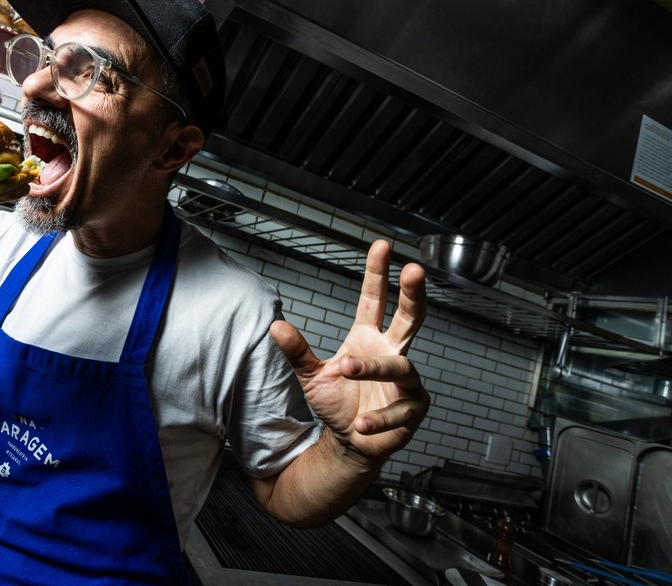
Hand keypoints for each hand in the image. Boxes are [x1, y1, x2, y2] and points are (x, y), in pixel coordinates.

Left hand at [270, 239, 428, 466]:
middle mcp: (392, 353)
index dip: (377, 273)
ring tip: (348, 369)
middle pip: (411, 317)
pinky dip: (380, 417)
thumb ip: (297, 351)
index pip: (375, 299)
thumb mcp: (311, 376)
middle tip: (414, 269)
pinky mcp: (413, 409)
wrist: (351, 443)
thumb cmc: (337, 403)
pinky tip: (362, 423)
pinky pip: (401, 410)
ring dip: (374, 368)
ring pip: (400, 367)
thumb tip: (275, 325)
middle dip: (413, 293)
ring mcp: (407, 381)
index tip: (382, 245)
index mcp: (369, 338)